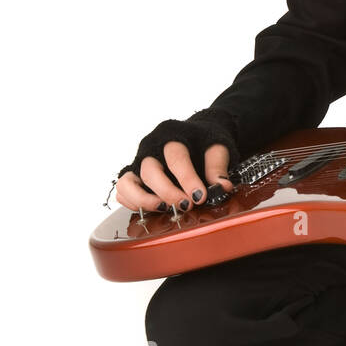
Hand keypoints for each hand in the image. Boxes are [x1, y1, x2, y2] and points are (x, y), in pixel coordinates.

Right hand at [114, 138, 234, 214]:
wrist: (195, 136)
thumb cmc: (204, 142)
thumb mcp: (217, 148)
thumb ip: (218, 166)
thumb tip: (222, 186)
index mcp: (172, 135)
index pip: (176, 157)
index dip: (187, 179)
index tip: (200, 196)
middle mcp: (150, 148)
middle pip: (150, 170)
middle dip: (167, 192)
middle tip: (186, 205)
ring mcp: (138, 162)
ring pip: (127, 182)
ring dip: (144, 200)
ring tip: (165, 209)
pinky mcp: (132, 176)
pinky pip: (123, 192)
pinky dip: (134, 203)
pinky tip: (154, 209)